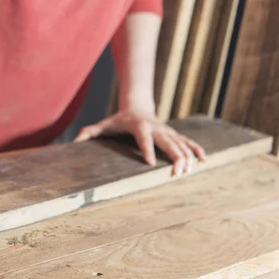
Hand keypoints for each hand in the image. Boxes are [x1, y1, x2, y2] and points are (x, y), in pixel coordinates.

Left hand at [75, 109, 205, 175]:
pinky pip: (187, 141)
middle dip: (174, 156)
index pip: (143, 138)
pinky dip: (195, 149)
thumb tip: (74, 143)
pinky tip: (203, 160)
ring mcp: (166, 130)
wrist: (136, 106)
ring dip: (186, 156)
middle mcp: (155, 127)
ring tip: (190, 171)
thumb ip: (89, 133)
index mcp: (139, 126)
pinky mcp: (173, 134)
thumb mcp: (103, 125)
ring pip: (180, 143)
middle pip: (167, 142)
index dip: (147, 149)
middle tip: (178, 172)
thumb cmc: (118, 120)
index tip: (150, 163)